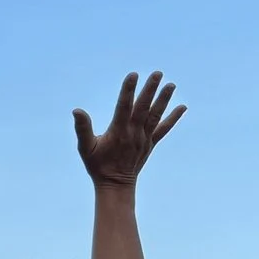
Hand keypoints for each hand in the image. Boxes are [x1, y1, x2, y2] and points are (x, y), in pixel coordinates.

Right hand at [73, 71, 184, 186]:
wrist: (115, 185)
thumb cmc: (97, 165)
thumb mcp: (85, 148)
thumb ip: (82, 129)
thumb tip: (76, 110)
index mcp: (118, 131)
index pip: (124, 106)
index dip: (128, 90)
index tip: (133, 75)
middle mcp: (134, 133)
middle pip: (144, 107)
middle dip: (150, 89)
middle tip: (157, 73)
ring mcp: (144, 138)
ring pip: (156, 115)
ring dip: (164, 99)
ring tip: (171, 84)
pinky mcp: (151, 143)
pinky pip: (164, 129)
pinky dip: (174, 118)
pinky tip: (182, 107)